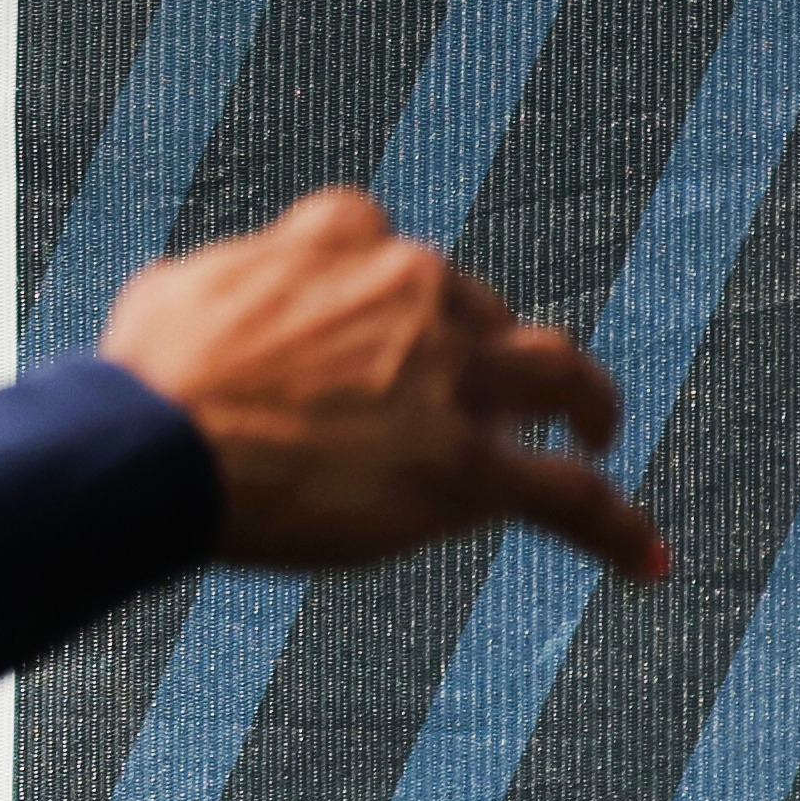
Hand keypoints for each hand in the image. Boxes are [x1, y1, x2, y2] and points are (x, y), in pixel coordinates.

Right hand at [99, 188, 668, 582]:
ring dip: (587, 400)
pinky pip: (570, 499)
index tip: (378, 319)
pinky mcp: (470, 469)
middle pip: (479, 308)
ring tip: (598, 429)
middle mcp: (416, 291)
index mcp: (344, 237)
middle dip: (474, 350)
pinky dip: (617, 530)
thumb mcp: (178, 289)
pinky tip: (649, 563)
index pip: (387, 244)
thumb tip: (208, 297)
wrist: (163, 443)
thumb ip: (227, 284)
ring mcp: (453, 378)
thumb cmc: (150, 374)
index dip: (386, 287)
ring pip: (558, 372)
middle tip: (462, 400)